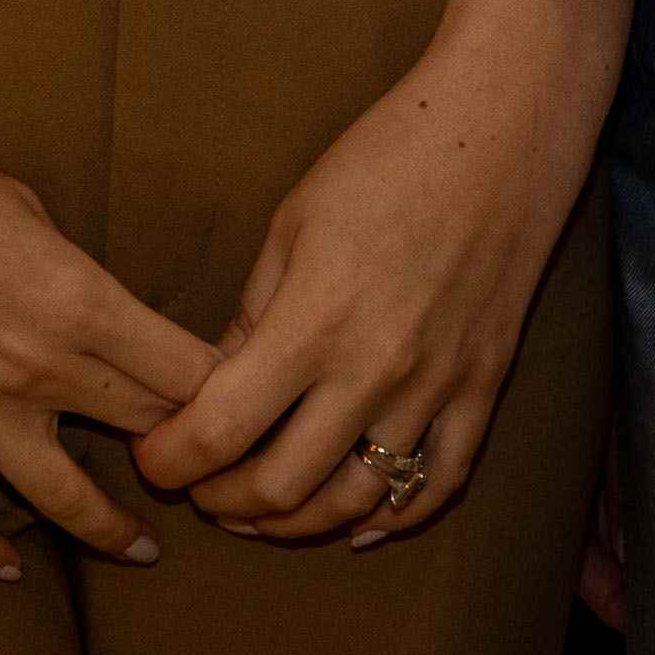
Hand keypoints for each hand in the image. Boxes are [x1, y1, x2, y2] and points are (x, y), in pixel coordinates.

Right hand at [0, 58, 222, 578]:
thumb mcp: (27, 207)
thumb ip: (73, 277)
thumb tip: (100, 319)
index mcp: (80, 300)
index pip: (191, 375)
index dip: (227, 393)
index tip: (235, 399)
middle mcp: (38, 368)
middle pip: (149, 435)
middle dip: (185, 456)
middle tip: (203, 473)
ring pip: (69, 504)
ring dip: (115, 532)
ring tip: (143, 549)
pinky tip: (14, 568)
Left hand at [130, 47, 588, 548]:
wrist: (501, 131)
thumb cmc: (385, 158)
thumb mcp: (292, 223)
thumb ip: (254, 313)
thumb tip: (219, 381)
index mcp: (314, 322)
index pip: (221, 430)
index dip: (173, 460)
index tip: (153, 457)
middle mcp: (375, 371)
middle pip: (282, 487)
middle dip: (223, 501)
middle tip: (199, 488)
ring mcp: (437, 388)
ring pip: (357, 503)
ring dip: (297, 523)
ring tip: (260, 511)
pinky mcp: (485, 388)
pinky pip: (440, 483)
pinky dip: (394, 517)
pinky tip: (357, 522)